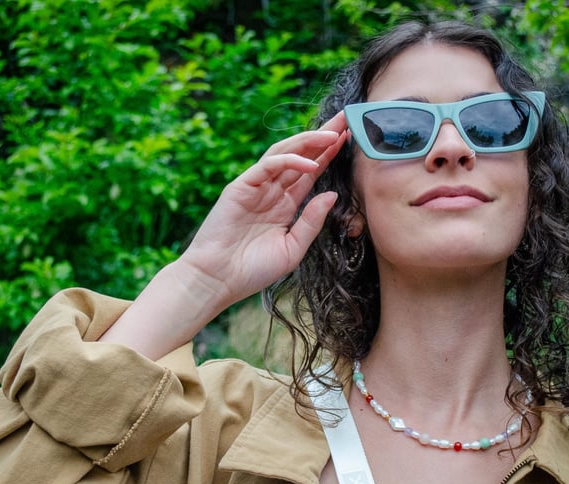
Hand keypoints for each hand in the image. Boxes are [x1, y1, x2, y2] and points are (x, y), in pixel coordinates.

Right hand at [100, 112, 347, 357]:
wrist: (217, 281)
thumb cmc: (252, 271)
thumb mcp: (293, 249)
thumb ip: (311, 222)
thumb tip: (332, 195)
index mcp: (284, 205)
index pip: (311, 172)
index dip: (329, 154)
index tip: (351, 138)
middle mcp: (271, 191)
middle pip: (301, 155)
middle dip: (323, 136)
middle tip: (346, 118)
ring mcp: (255, 186)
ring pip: (284, 153)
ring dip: (309, 141)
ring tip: (334, 133)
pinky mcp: (240, 187)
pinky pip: (267, 166)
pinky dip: (289, 161)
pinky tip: (311, 163)